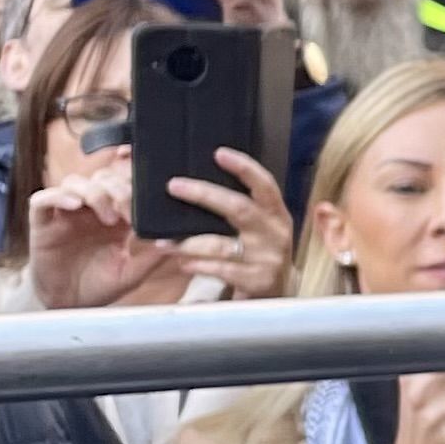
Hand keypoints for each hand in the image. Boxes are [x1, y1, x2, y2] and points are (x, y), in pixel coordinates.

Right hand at [24, 170, 166, 311]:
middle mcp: (89, 209)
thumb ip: (153, 256)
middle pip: (101, 178)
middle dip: (117, 188)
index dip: (135, 186)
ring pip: (74, 182)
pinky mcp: (42, 223)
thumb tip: (177, 239)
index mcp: (114, 215)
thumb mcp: (133, 273)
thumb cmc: (101, 286)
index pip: (124, 185)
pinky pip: (42, 200)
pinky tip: (74, 205)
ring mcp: (65, 214)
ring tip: (106, 215)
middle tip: (127, 209)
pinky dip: (58, 197)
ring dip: (93, 192)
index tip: (148, 201)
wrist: (70, 306)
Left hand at [162, 147, 294, 299]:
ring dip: (188, 243)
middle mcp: (274, 233)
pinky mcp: (255, 281)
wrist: (280, 290)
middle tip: (174, 186)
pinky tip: (183, 263)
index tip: (219, 153)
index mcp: (276, 213)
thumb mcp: (262, 225)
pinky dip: (198, 266)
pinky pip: (220, 270)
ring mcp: (266, 258)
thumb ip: (243, 206)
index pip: (264, 184)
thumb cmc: (262, 249)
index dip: (244, 167)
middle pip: (239, 209)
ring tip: (164, 242)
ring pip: (221, 245)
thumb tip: (200, 183)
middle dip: (204, 195)